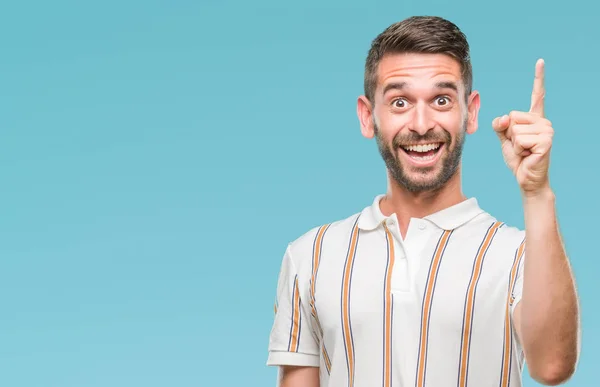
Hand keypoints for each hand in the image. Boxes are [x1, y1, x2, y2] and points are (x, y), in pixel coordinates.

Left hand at [492, 59, 553, 195]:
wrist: (527, 178)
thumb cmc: (518, 158)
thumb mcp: (504, 139)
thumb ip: (500, 125)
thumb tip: (504, 117)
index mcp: (534, 118)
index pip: (537, 95)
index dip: (538, 78)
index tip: (540, 61)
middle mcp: (543, 121)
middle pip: (512, 117)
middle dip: (509, 135)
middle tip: (520, 147)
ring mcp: (547, 130)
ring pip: (514, 130)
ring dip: (514, 145)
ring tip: (525, 152)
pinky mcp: (546, 141)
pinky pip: (519, 140)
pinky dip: (518, 150)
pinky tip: (528, 155)